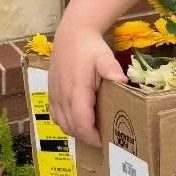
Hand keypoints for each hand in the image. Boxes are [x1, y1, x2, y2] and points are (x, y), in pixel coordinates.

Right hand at [48, 24, 126, 146]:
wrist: (72, 34)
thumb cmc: (91, 48)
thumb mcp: (104, 57)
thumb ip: (112, 70)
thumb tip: (124, 82)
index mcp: (77, 90)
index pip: (81, 122)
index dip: (92, 136)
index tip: (104, 141)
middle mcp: (63, 95)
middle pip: (71, 127)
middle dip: (86, 138)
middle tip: (102, 139)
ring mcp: (55, 94)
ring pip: (61, 123)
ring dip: (76, 131)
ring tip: (91, 132)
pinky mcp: (51, 92)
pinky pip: (55, 115)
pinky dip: (65, 123)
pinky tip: (76, 121)